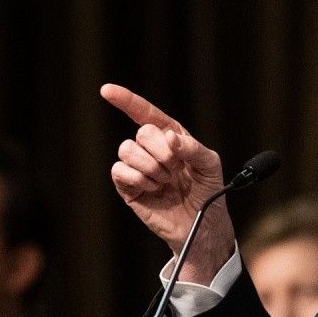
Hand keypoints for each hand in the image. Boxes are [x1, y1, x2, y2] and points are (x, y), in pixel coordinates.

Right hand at [101, 84, 235, 282]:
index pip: (145, 113)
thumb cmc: (209, 193)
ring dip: (150, 165)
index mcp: (170, 137)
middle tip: (177, 169)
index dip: (126, 100)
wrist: (202, 225)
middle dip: (162, 151)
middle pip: (142, 132)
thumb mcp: (210, 165)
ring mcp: (138, 168)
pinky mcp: (129, 187)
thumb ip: (193, 147)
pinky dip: (138, 178)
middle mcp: (151, 149)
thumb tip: (169, 138)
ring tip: (165, 181)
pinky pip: (119, 171)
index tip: (107, 90)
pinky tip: (153, 189)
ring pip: (126, 149)